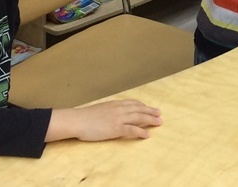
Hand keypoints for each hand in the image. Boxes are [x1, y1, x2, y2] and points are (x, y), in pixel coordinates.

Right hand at [46, 100, 161, 142]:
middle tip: (159, 114)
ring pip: (139, 117)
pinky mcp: (116, 128)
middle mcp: (119, 109)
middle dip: (150, 111)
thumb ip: (109, 110)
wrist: (78, 120)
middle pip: (139, 109)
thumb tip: (113, 114)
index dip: (142, 106)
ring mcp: (119, 118)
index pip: (133, 103)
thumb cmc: (85, 116)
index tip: (148, 107)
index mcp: (115, 104)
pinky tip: (147, 135)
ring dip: (150, 119)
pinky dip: (141, 132)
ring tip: (159, 122)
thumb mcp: (100, 109)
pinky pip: (132, 130)